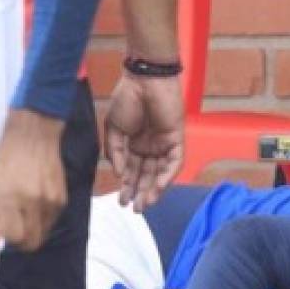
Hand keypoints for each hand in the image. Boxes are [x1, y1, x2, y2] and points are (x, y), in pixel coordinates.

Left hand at [0, 109, 66, 250]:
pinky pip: (51, 222)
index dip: (7, 239)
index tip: (2, 232)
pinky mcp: (62, 200)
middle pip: (32, 242)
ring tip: (23, 213)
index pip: (14, 237)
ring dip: (32, 230)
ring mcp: (51, 202)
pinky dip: (42, 220)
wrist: (34, 135)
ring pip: (43, 233)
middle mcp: (33, 202)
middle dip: (21, 241)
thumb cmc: (6, 157)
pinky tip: (34, 205)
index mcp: (11, 196)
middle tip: (13, 230)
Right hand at [104, 72, 183, 211]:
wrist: (143, 79)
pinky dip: (167, 176)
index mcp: (135, 144)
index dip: (127, 186)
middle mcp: (150, 147)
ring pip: (160, 173)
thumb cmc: (127, 98)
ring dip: (153, 189)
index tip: (121, 201)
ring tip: (144, 204)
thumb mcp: (113, 127)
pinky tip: (158, 188)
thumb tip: (117, 172)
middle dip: (140, 193)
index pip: (132, 170)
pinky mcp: (176, 139)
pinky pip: (174, 162)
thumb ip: (113, 151)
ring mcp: (164, 144)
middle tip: (134, 209)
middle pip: (146, 175)